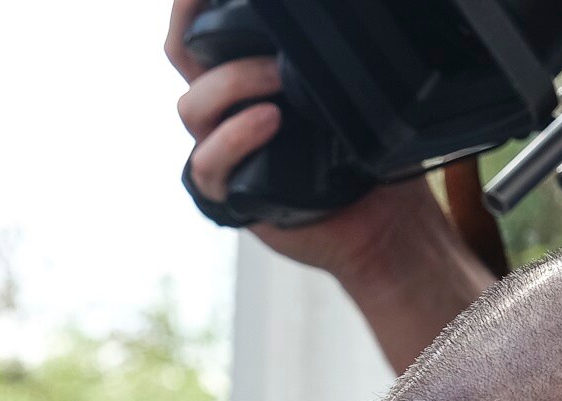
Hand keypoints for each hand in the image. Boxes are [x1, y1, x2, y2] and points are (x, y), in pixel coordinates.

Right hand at [166, 0, 475, 310]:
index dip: (191, 7)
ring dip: (234, 80)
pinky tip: (269, 120)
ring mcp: (223, 149)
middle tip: (223, 5)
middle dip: (190, 22)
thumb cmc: (364, 151)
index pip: (202, 32)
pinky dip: (234, 137)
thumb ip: (312, 53)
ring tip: (281, 77)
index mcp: (245, 77)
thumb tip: (321, 10)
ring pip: (193, 104)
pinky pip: (207, 162)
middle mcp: (226, 109)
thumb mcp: (340, 86)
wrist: (380, 218)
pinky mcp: (230, 192)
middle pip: (181, 56)